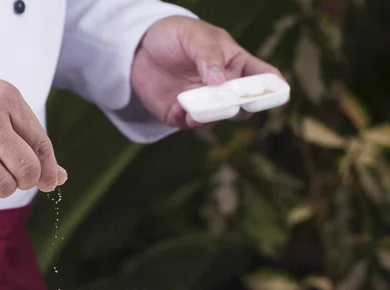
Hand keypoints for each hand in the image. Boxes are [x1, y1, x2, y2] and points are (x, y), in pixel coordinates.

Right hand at [0, 74, 66, 204]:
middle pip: (26, 170)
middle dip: (28, 179)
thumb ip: (34, 140)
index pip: (40, 145)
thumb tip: (57, 179)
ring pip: (3, 187)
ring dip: (6, 187)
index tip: (47, 179)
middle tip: (17, 173)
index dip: (49, 170)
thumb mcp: (8, 107)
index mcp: (5, 101)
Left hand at [131, 16, 283, 128]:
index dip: (274, 86)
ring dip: (213, 116)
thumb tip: (220, 82)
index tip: (281, 92)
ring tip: (200, 111)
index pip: (262, 76)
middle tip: (235, 103)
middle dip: (242, 107)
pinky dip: (188, 119)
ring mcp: (203, 103)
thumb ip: (208, 55)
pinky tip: (182, 110)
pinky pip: (189, 123)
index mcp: (235, 64)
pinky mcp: (180, 115)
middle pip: (243, 105)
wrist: (138, 48)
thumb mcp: (193, 35)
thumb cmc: (174, 35)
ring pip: (217, 118)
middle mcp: (223, 88)